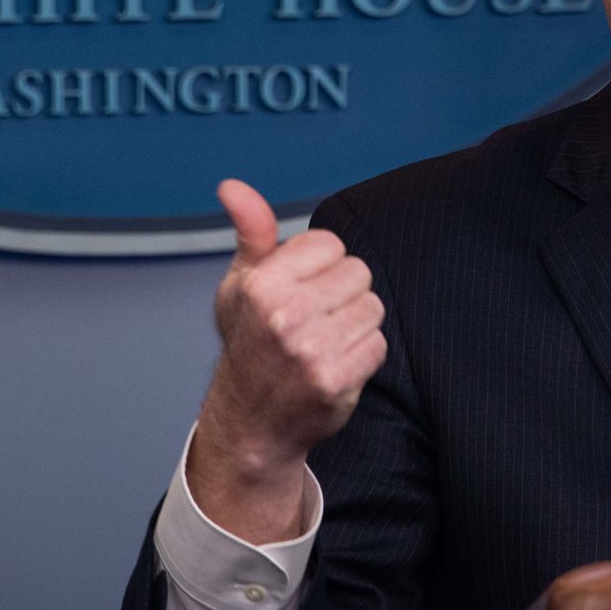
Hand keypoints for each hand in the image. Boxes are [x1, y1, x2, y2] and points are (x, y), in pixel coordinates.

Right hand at [187, 179, 386, 542]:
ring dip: (357, 323)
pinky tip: (336, 363)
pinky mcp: (335, 380)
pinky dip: (364, 353)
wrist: (250, 423)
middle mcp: (282, 316)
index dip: (322, 264)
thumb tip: (232, 186)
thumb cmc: (249, 344)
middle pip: (358, 272)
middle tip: (316, 318)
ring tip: (326, 340)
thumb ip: (251, 232)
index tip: (301, 289)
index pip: (330, 243)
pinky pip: (378, 344)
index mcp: (260, 285)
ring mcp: (310, 350)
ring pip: (373, 307)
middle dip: (343, 292)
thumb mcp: (240, 285)